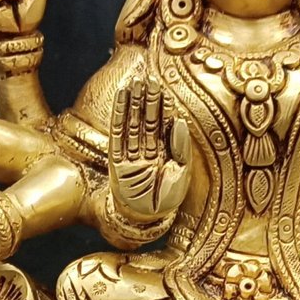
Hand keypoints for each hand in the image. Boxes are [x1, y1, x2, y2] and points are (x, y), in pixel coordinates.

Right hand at [109, 75, 189, 223]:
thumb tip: (179, 121)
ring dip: (132, 104)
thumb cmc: (166, 201)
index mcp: (163, 153)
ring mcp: (131, 155)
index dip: (161, 106)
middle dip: (147, 100)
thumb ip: (180, 148)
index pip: (162, 125)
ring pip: (132, 124)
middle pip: (146, 120)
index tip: (160, 87)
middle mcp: (147, 151)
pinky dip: (118, 118)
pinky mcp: (117, 161)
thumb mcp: (181, 173)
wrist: (145, 220)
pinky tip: (120, 101)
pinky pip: (118, 136)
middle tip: (147, 79)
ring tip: (133, 84)